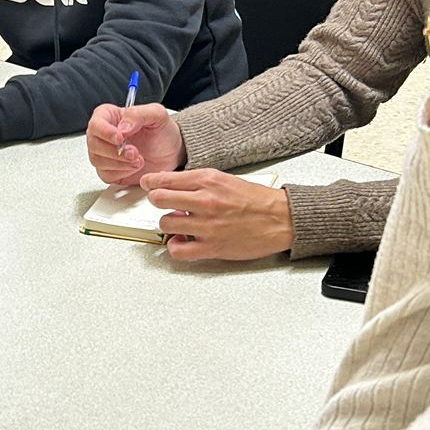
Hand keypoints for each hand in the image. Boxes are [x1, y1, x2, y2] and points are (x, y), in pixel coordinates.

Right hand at [86, 102, 182, 184]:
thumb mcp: (156, 114)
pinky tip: (133, 167)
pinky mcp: (109, 170)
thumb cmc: (162, 131)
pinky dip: (121, 173)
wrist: (171, 152)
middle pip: (93, 144)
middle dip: (115, 151)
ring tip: (138, 159)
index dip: (105, 132)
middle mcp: (103, 135)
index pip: (96, 123)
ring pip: (98, 160)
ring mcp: (104, 153)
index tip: (120, 138)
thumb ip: (137, 114)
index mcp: (110, 116)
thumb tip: (122, 127)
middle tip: (134, 152)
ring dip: (120, 163)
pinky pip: (106, 175)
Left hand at [140, 168, 294, 261]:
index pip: (165, 179)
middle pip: (159, 199)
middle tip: (163, 203)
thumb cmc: (257, 200)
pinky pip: (178, 250)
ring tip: (179, 223)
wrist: (281, 219)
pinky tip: (183, 240)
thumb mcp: (225, 180)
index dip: (151, 182)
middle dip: (157, 201)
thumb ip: (199, 182)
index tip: (148, 185)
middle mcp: (206, 201)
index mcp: (209, 181)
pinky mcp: (212, 247)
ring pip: (166, 223)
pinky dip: (175, 246)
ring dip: (169, 223)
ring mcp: (207, 226)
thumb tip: (173, 186)